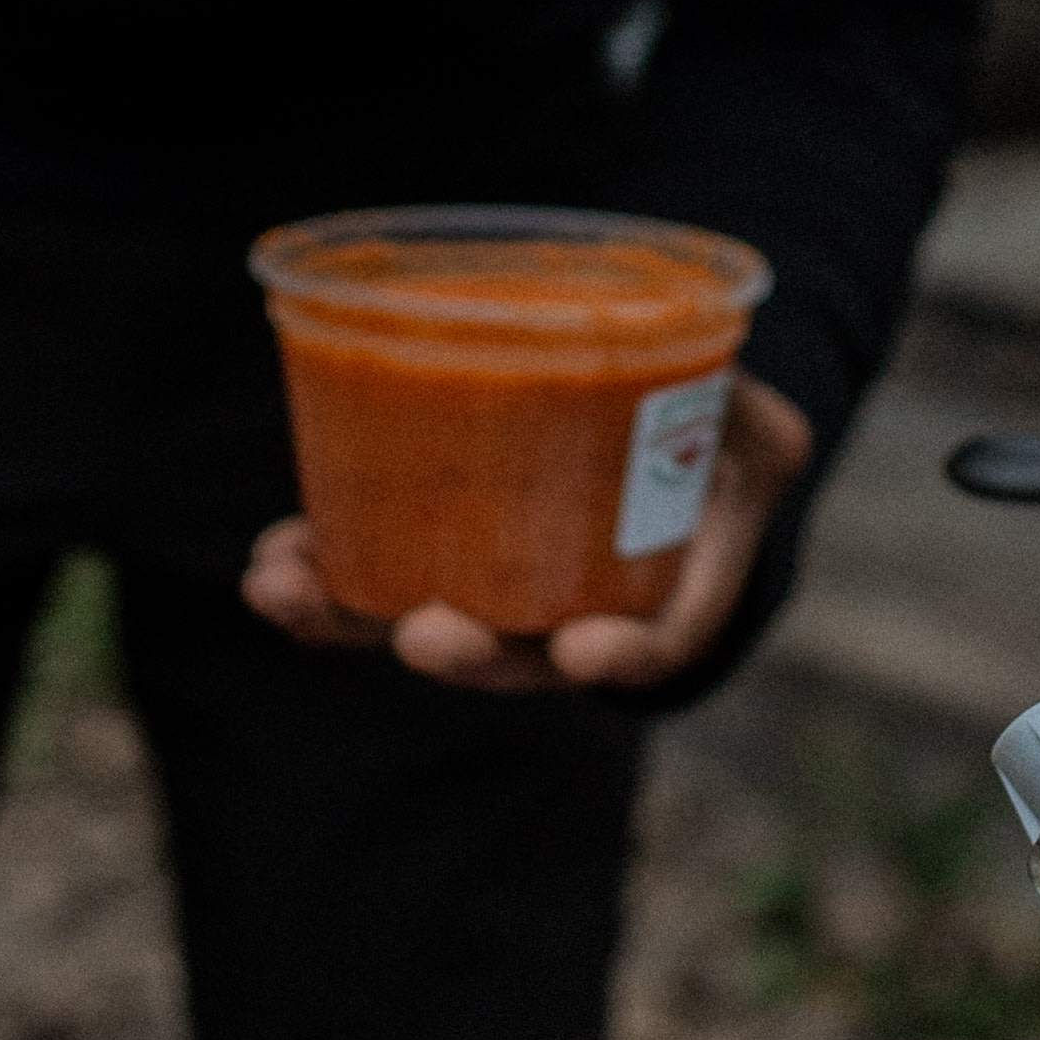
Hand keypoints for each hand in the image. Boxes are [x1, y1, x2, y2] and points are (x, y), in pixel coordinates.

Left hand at [242, 374, 814, 696]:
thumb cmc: (725, 438)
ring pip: (426, 627)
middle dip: (462, 652)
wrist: (665, 441)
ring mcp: (501, 599)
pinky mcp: (442, 559)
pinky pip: (379, 580)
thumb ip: (752, 413)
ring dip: (348, 618)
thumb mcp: (763, 429)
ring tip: (280, 589)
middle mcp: (579, 620)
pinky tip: (275, 559)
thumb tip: (730, 381)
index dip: (622, 654)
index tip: (585, 650)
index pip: (656, 644)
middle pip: (518, 658)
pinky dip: (327, 572)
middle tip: (421, 635)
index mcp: (672, 595)